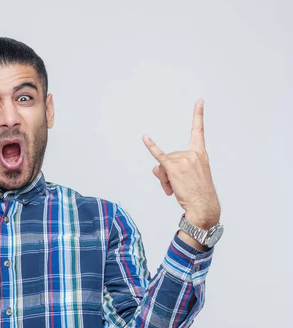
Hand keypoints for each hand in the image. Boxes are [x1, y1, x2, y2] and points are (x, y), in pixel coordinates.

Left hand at [142, 98, 220, 229]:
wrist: (203, 207)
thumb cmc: (197, 193)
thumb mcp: (187, 176)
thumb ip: (171, 167)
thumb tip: (155, 167)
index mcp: (200, 153)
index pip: (199, 131)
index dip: (198, 115)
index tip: (199, 100)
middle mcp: (193, 153)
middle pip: (170, 157)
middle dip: (169, 173)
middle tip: (178, 187)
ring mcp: (183, 159)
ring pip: (163, 165)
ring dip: (165, 180)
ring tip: (174, 190)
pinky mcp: (174, 167)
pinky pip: (159, 156)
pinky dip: (151, 147)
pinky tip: (144, 137)